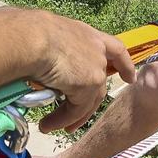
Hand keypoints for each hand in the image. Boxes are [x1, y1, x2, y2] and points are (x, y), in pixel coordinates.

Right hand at [26, 12, 135, 131]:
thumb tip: (37, 58)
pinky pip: (75, 109)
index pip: (115, 49)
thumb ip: (52, 48)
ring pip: (89, 100)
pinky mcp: (88, 85)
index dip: (124, 65)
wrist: (30, 38)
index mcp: (87, 34)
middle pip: (101, 82)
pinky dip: (61, 120)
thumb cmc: (28, 31)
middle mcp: (96, 50)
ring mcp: (95, 68)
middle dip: (89, 103)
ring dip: (72, 116)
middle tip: (76, 118)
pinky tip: (47, 125)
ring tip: (52, 126)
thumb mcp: (47, 35)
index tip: (130, 78)